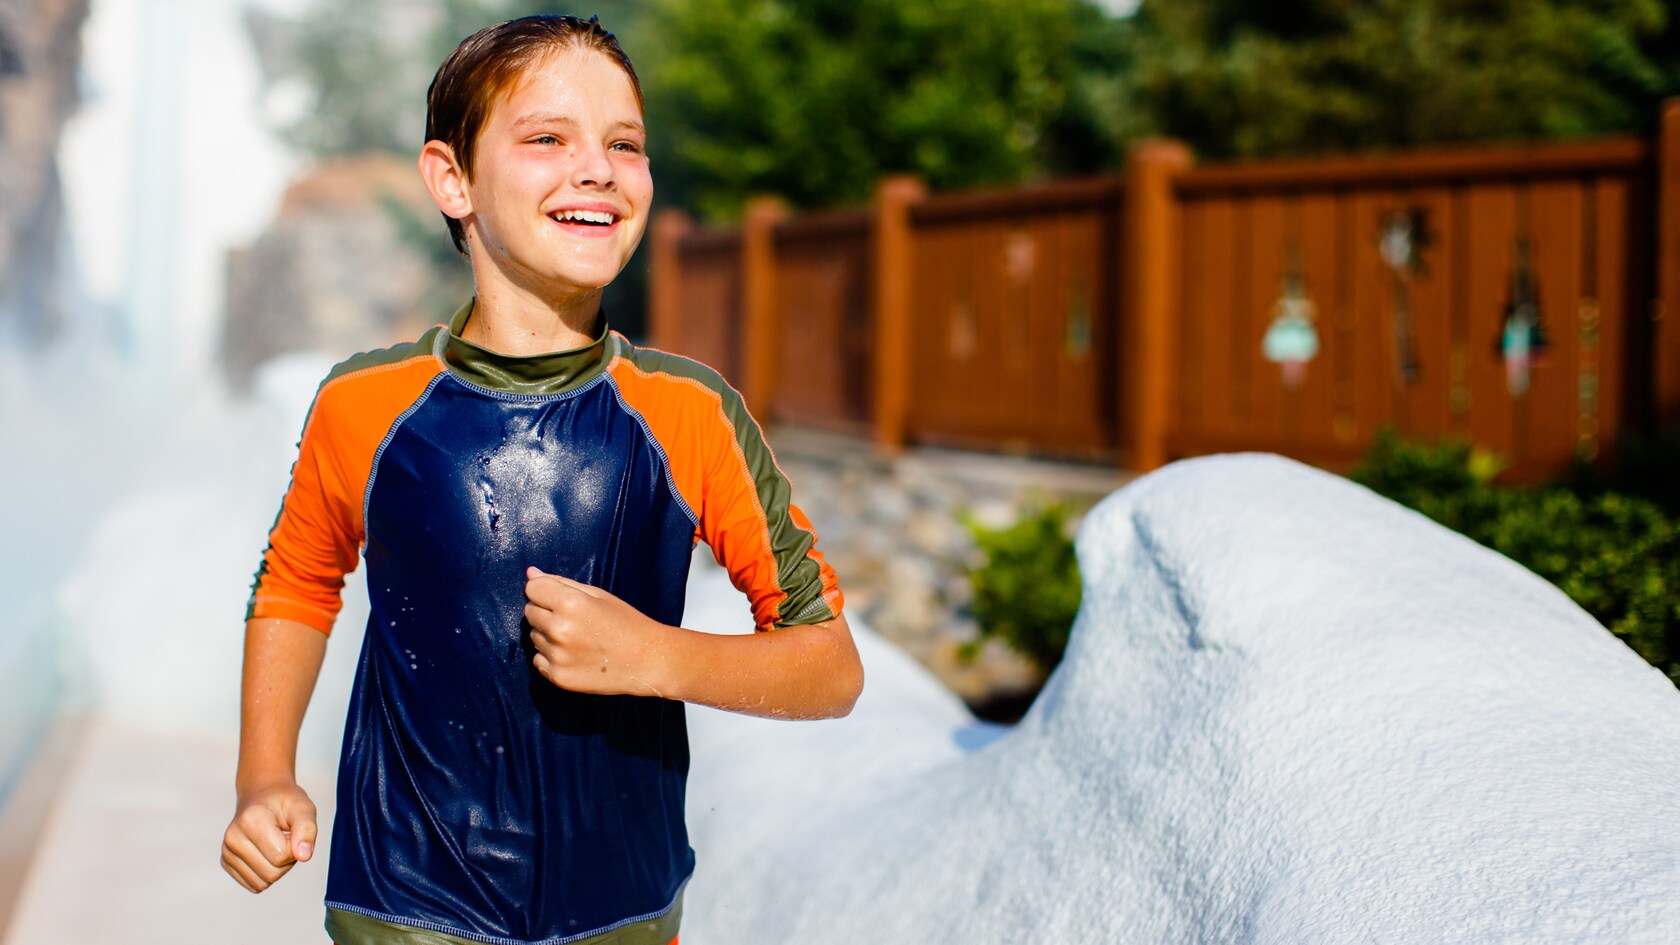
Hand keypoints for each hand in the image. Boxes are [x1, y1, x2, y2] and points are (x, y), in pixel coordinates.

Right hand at [221, 780, 316, 892]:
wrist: (263, 795)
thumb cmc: (285, 802)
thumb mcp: (303, 808)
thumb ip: (307, 830)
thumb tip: (304, 856)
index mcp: (251, 820)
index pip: (281, 856)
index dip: (295, 848)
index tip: (292, 831)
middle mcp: (233, 837)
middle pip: (271, 874)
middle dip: (287, 861)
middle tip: (285, 839)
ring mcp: (226, 851)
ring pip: (262, 883)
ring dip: (276, 868)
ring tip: (275, 845)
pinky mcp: (226, 862)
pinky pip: (253, 885)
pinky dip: (265, 874)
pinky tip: (265, 853)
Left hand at [524, 567, 667, 697]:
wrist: (647, 660)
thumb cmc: (625, 622)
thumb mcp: (598, 595)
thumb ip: (561, 583)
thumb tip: (530, 573)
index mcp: (570, 604)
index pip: (532, 589)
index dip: (544, 590)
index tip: (560, 597)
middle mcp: (559, 630)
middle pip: (529, 612)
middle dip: (545, 611)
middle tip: (573, 619)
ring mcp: (557, 656)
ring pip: (533, 636)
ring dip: (548, 634)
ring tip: (577, 638)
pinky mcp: (558, 677)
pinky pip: (538, 660)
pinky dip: (550, 657)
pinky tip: (574, 655)